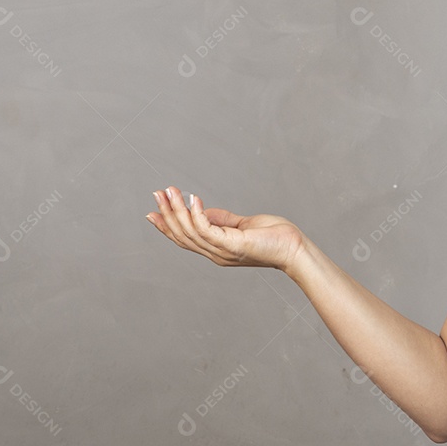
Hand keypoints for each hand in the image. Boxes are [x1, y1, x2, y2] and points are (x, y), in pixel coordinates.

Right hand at [146, 186, 307, 273]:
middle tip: (157, 193)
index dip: (167, 226)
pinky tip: (193, 200)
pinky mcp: (232, 246)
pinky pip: (207, 230)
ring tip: (170, 192)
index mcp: (216, 249)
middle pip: (182, 235)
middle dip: (167, 214)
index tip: (151, 212)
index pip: (184, 239)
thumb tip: (201, 209)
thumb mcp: (242, 225)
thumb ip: (222, 219)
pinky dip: (197, 215)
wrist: (294, 248)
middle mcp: (215, 253)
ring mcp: (222, 251)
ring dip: (177, 211)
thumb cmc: (273, 237)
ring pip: (190, 232)